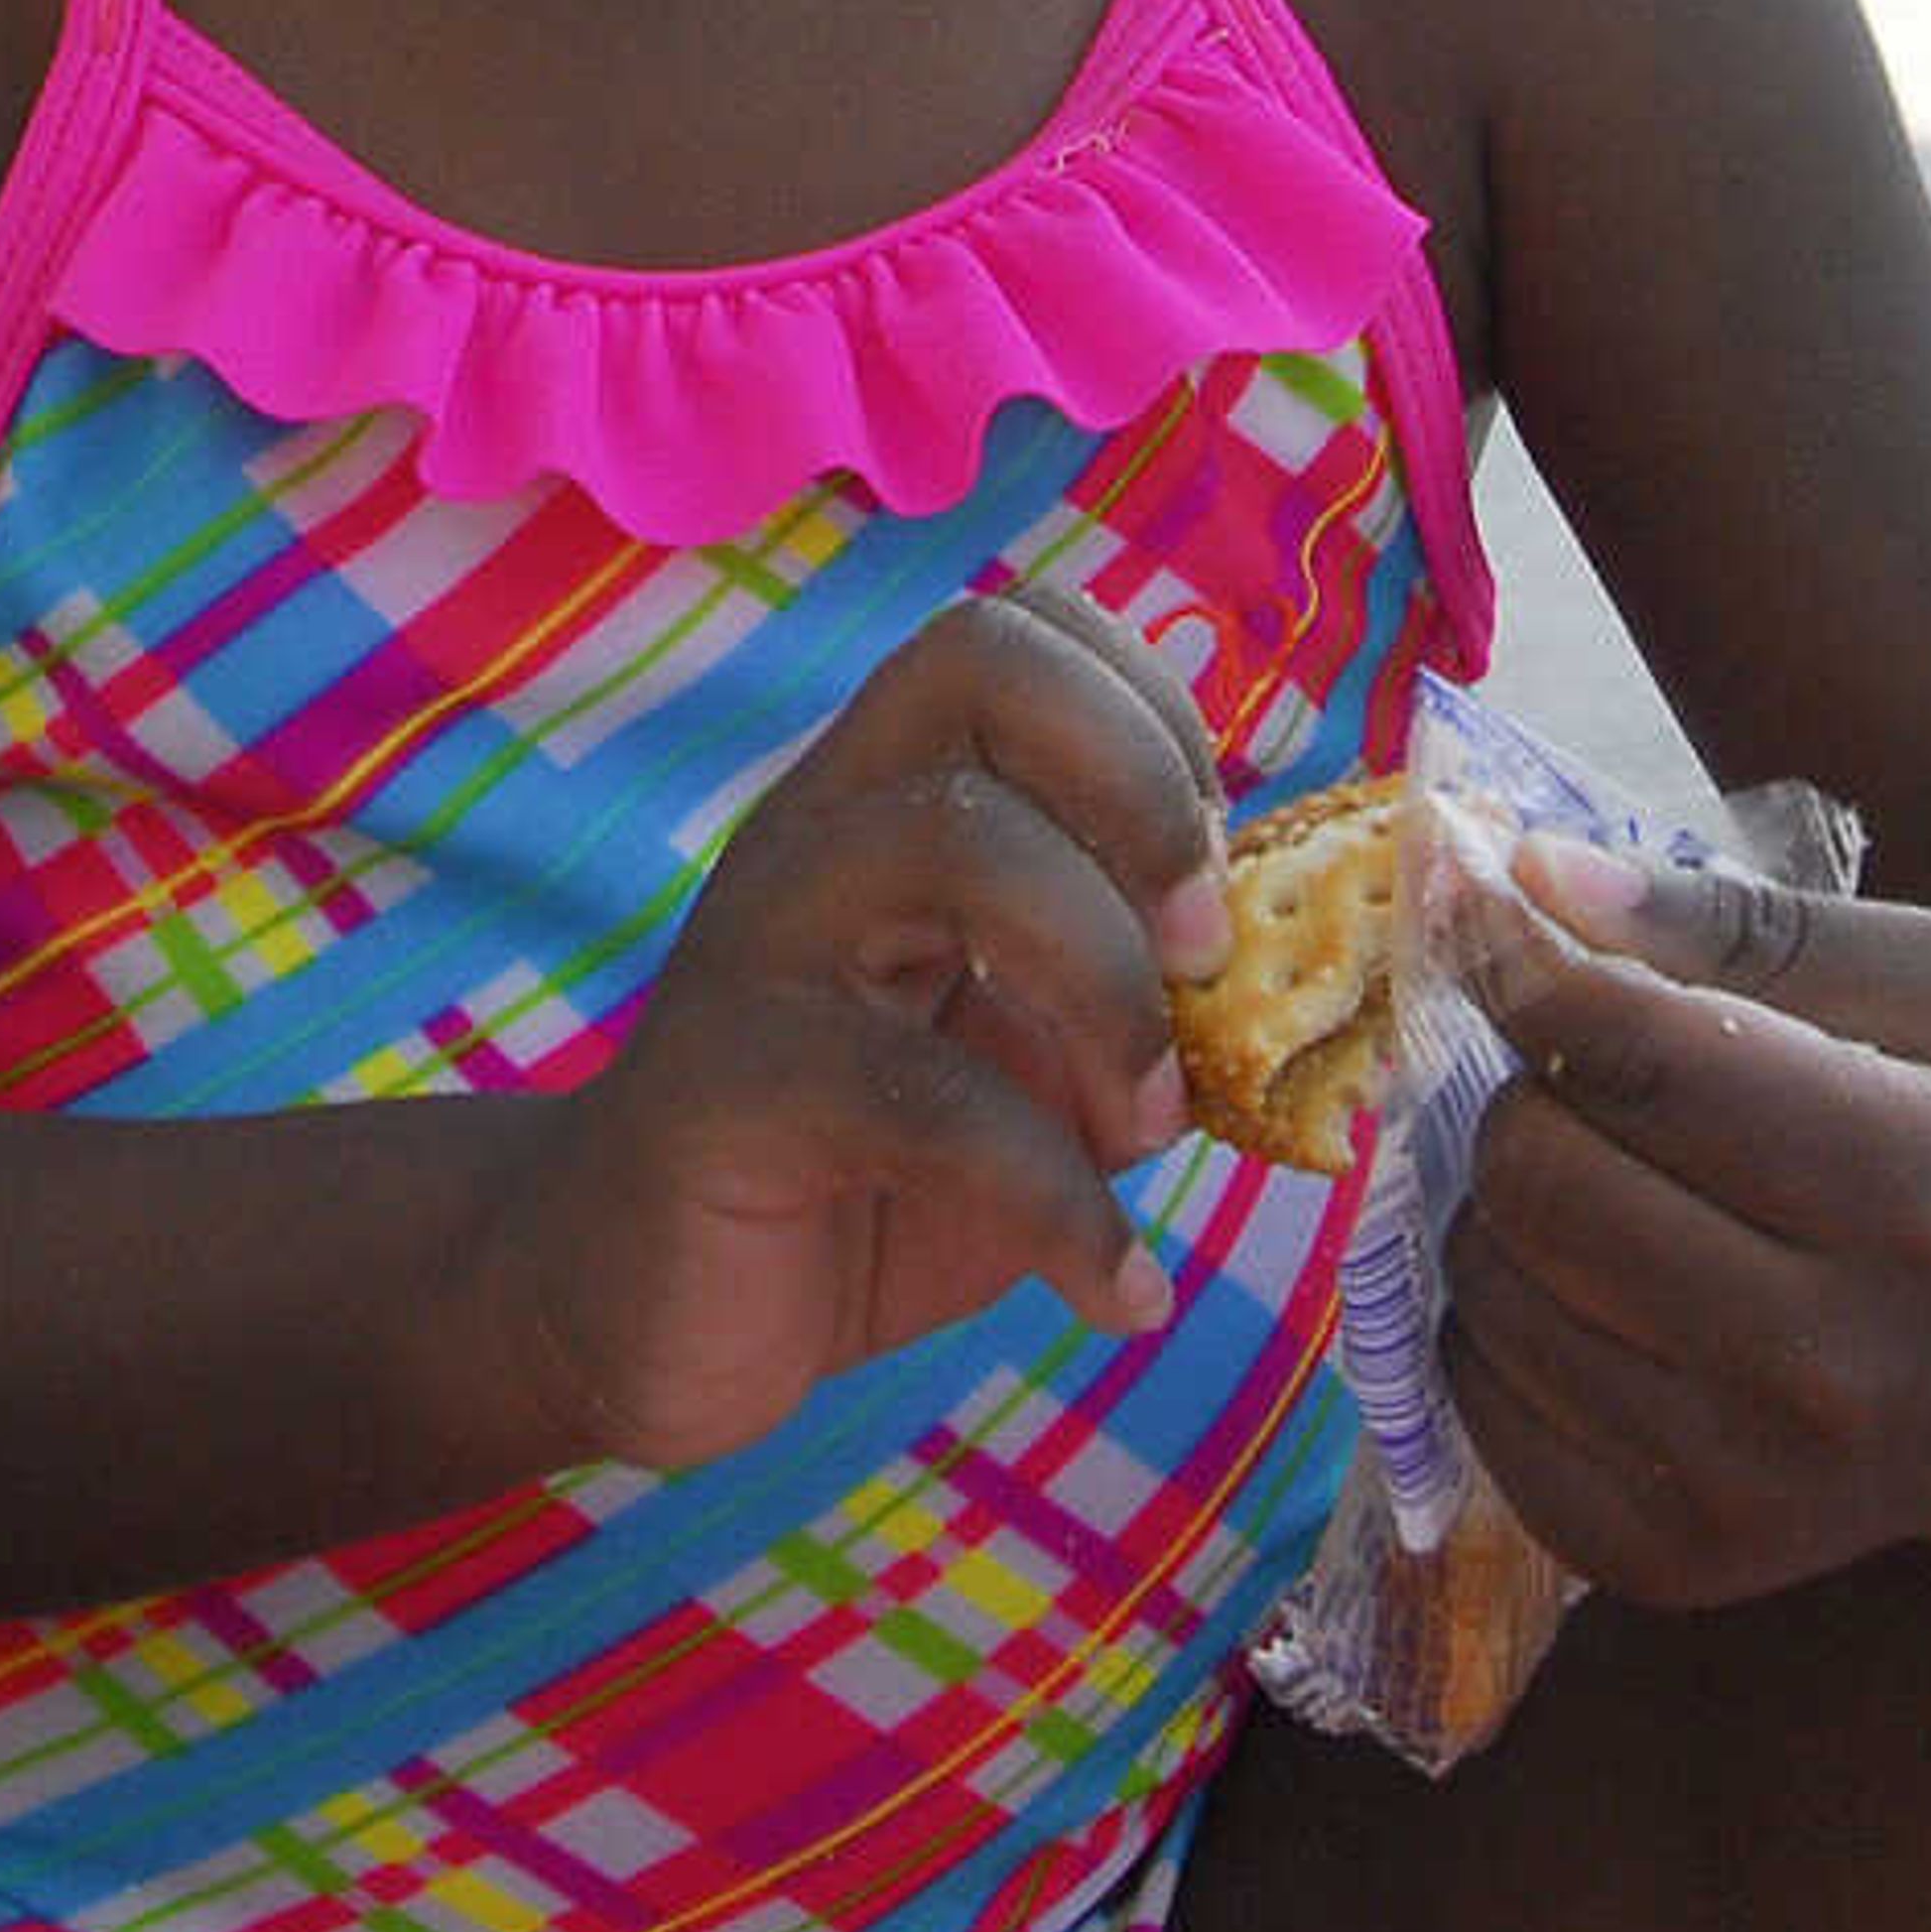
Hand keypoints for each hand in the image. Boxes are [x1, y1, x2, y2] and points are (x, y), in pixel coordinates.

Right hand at [511, 589, 1230, 1477]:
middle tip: (1202, 958)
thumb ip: (1128, 998)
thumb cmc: (857, 1165)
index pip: (1019, 629)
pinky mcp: (730, 1086)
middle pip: (978, 664)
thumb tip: (1294, 978)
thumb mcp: (1022, 1064)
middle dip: (1138, 791)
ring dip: (1106, 988)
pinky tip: (1115, 1290)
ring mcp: (764, 941)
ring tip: (1151, 1127)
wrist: (636, 1302)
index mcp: (889, 792)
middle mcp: (821, 825)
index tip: (1214, 865)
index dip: (1151, 712)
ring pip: (950, 843)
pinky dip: (1061, 1205)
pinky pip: (919, 1101)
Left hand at [1440, 837, 1930, 1606]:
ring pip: (1495, 1282)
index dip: (1531, 966)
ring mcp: (1755, 1490)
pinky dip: (1491, 1318)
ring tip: (1588, 1173)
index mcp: (1917, 1191)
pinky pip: (1479, 1404)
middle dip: (1525, 1089)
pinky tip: (1580, 1282)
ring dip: (1499, 1199)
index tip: (1493, 915)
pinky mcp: (1677, 1564)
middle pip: (1545, 1173)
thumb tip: (1535, 876)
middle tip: (1575, 1073)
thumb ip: (1737, 919)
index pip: (1644, 1058)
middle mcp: (1837, 1368)